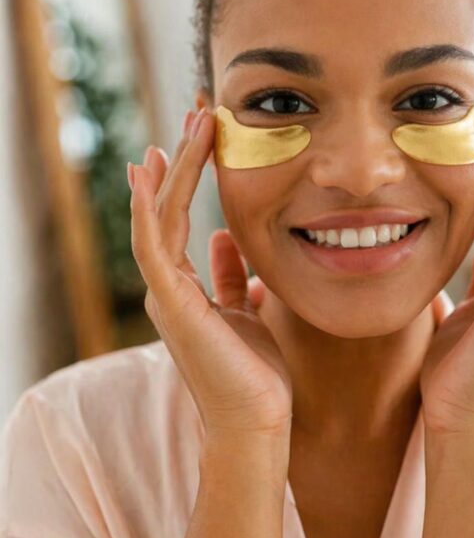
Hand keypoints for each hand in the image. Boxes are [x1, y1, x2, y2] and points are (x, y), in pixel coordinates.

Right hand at [128, 108, 292, 438]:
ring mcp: (166, 296)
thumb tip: (227, 239)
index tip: (203, 137)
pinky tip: (152, 170)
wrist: (258, 423)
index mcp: (186, 291)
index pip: (180, 221)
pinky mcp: (171, 304)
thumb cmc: (257, 377)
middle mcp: (169, 289)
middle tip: (197, 113)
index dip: (189, 177)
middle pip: (165, 210)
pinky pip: (154, 245)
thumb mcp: (248, 314)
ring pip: (158, 218)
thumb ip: (233, 279)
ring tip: (191, 124)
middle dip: (181, 161)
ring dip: (175, 169)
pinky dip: (151, 206)